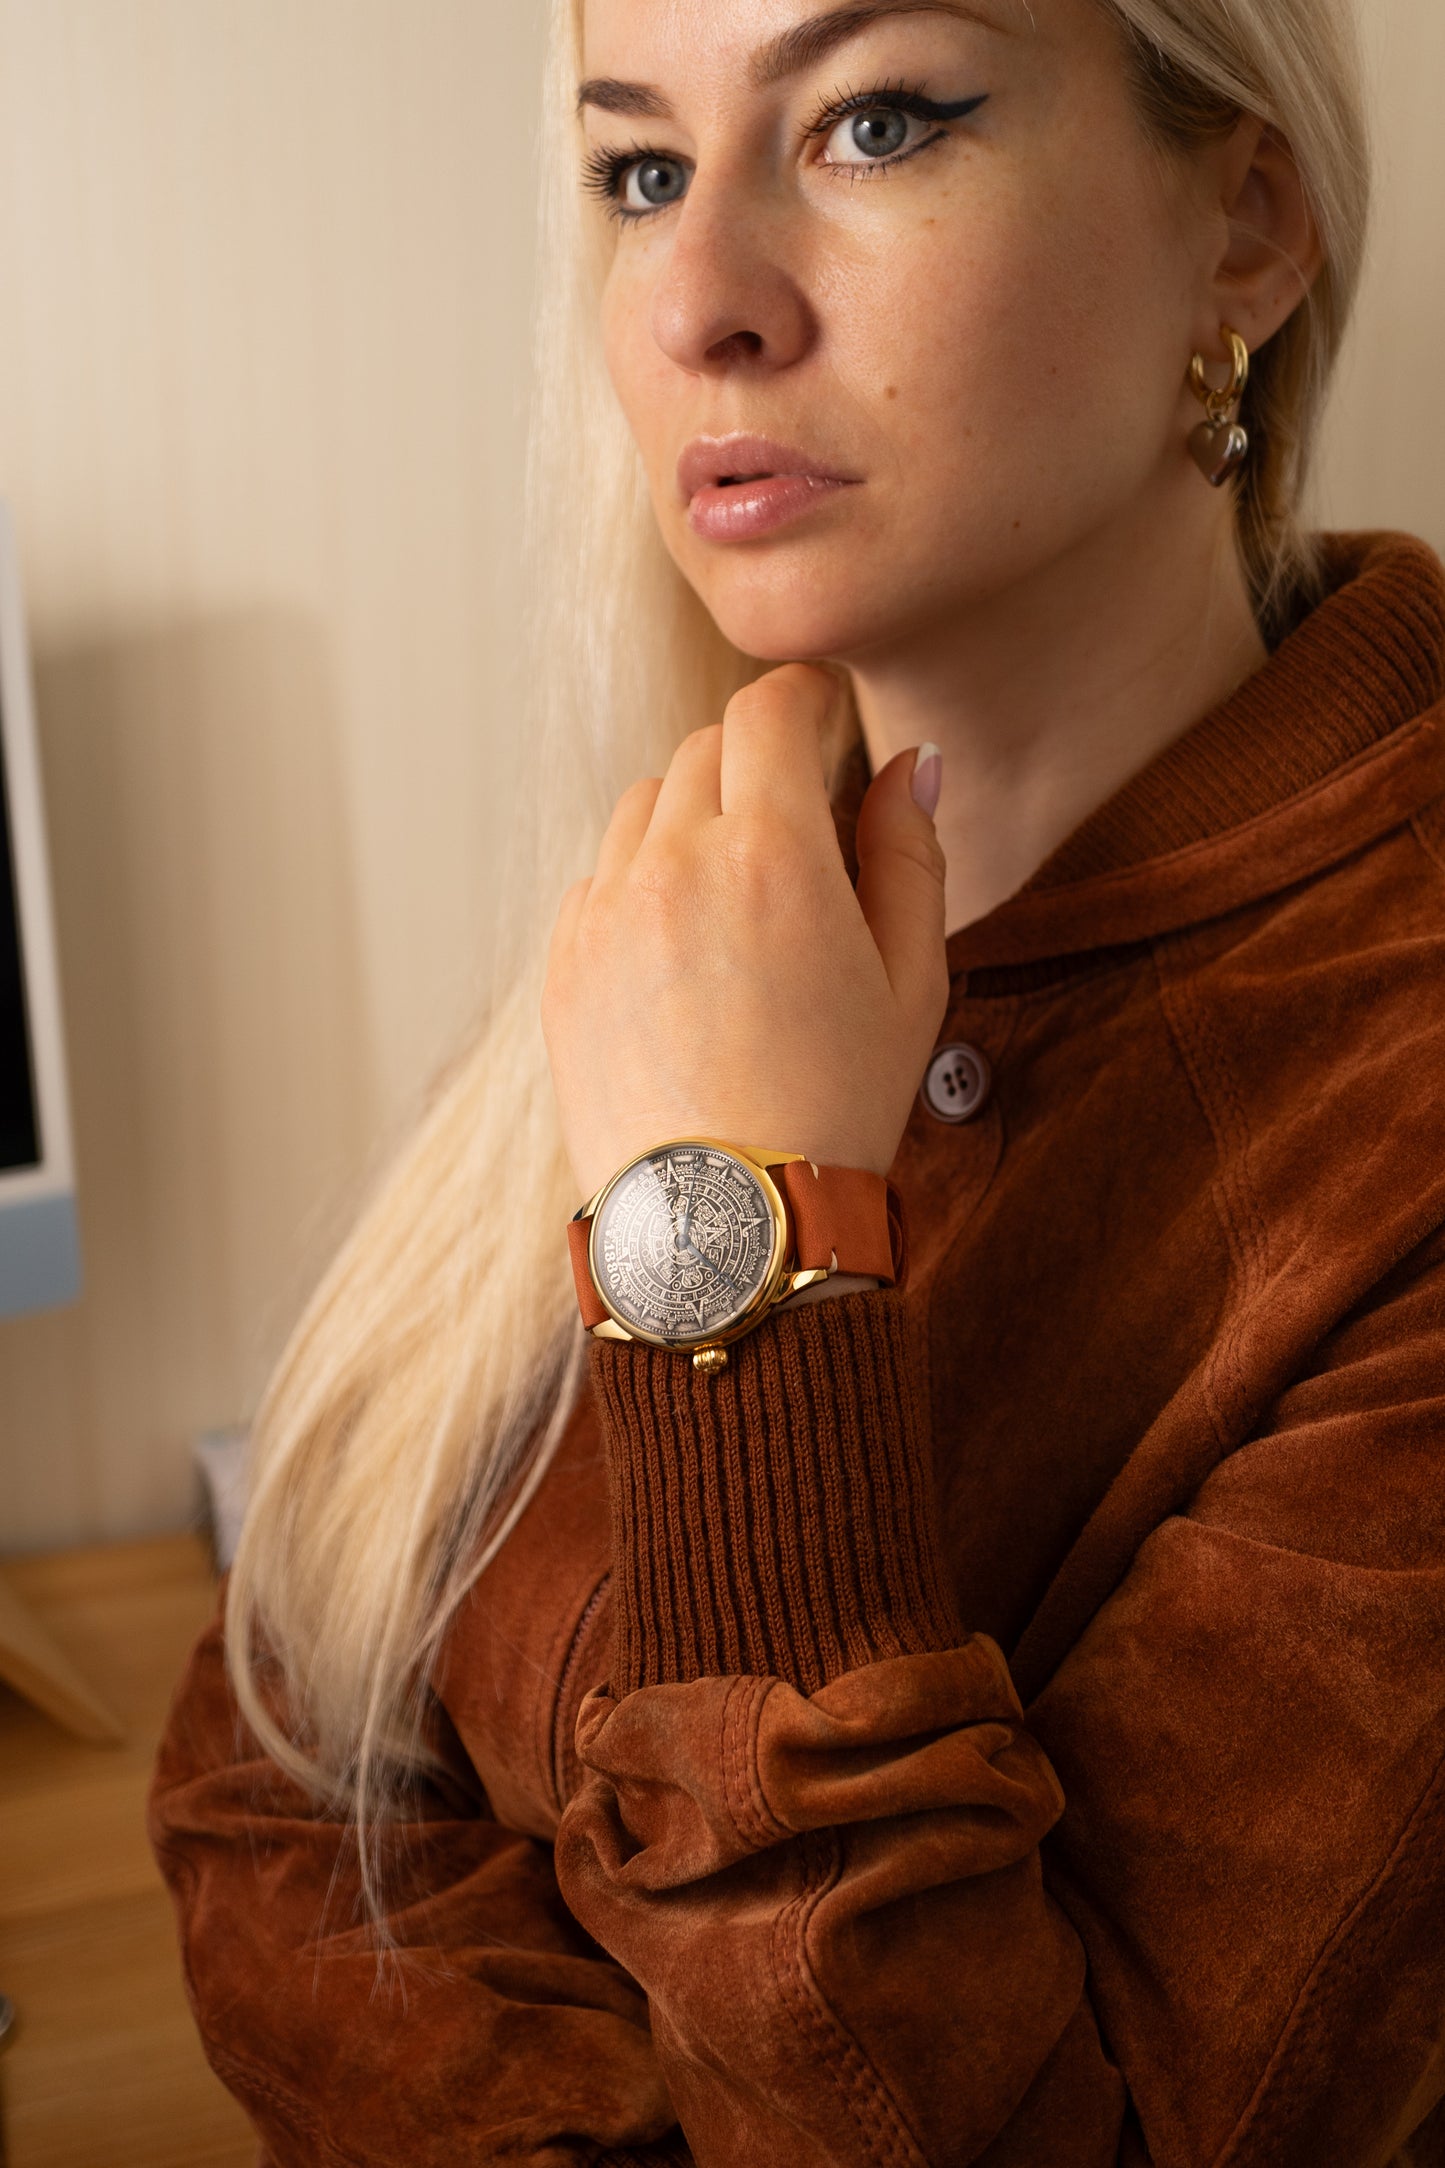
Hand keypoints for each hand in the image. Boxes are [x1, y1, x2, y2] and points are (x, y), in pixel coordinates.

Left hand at [543, 664, 948, 1202]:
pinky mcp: (564, 964)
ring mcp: (605, 914)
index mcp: (771, 854)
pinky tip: (688, 949)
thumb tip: (906, 764)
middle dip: (756, 761)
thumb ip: (909, 852)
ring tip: (741, 892)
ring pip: (643, 806)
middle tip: (800, 818)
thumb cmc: (833, 1110)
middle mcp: (673, 865)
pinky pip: (602, 879)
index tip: (825, 716)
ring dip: (693, 817)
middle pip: (704, 749)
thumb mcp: (912, 982)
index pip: (769, 710)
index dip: (804, 698)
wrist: (724, 1225)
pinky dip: (644, 882)